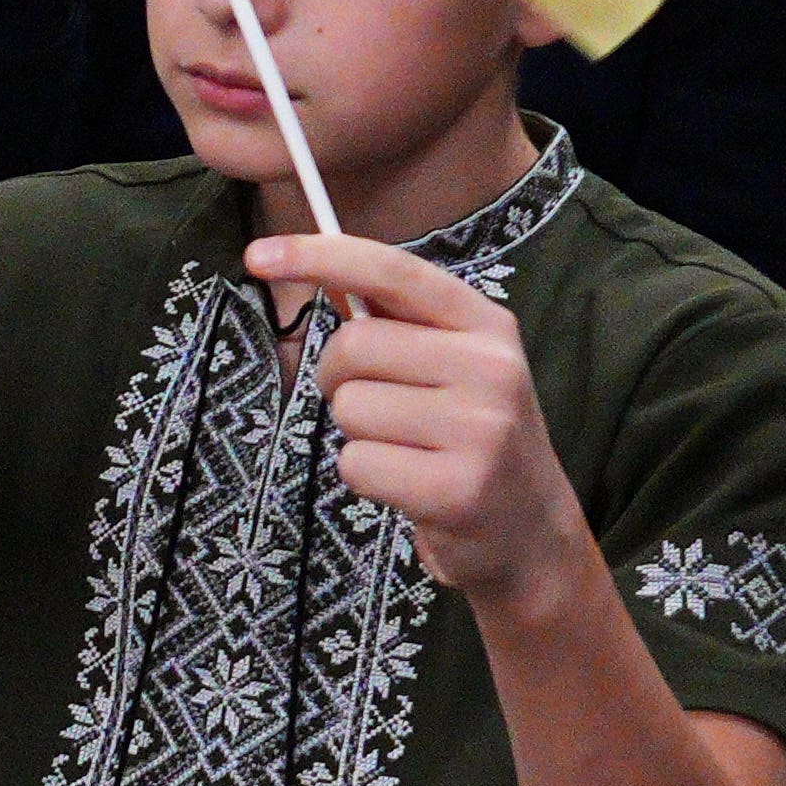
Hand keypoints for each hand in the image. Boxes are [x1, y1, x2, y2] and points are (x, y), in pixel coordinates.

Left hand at [247, 233, 590, 617]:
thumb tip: (316, 268)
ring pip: (350, 409)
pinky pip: (356, 464)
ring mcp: (480, 430)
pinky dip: (364, 476)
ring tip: (405, 449)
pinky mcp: (457, 489)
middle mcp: (491, 368)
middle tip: (372, 403)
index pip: (392, 272)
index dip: (319, 256)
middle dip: (337, 377)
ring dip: (358, 434)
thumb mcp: (455, 364)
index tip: (256, 256)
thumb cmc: (469, 436)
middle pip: (353, 347)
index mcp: (487, 324)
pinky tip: (407, 484)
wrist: (528, 529)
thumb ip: (396, 319)